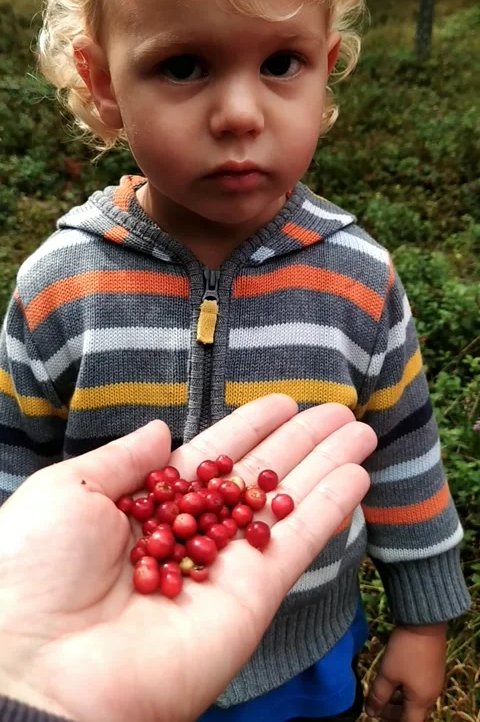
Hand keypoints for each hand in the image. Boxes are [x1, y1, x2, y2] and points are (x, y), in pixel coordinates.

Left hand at [0, 395, 375, 721]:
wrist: (34, 665)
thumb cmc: (32, 571)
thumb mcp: (68, 491)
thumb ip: (124, 459)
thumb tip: (162, 432)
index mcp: (145, 511)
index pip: (211, 461)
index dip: (248, 430)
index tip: (282, 402)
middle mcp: (189, 540)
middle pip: (256, 480)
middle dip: (297, 444)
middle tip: (337, 411)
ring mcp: (222, 572)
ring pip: (285, 507)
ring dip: (326, 468)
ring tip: (360, 431)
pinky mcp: (249, 602)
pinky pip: (296, 546)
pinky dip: (329, 509)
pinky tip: (356, 475)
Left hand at [365, 623, 446, 721]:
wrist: (424, 622)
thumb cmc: (405, 651)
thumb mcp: (387, 673)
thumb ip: (378, 695)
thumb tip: (370, 713)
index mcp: (421, 701)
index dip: (391, 721)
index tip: (377, 713)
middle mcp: (431, 695)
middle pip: (413, 714)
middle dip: (394, 712)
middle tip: (376, 703)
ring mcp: (434, 682)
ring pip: (415, 700)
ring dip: (399, 699)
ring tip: (383, 690)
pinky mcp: (433, 669)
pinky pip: (419, 687)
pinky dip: (406, 688)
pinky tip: (395, 677)